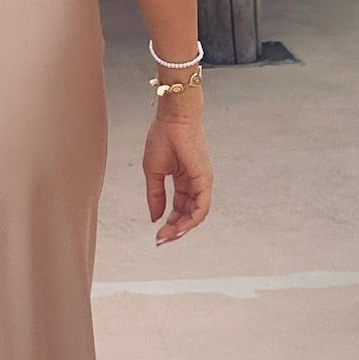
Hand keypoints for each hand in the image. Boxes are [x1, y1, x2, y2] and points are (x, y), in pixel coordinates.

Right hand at [144, 100, 211, 243]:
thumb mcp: (154, 172)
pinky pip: (202, 207)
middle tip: (161, 240)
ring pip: (196, 214)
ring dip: (182, 228)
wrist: (172, 119)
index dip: (169, 222)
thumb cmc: (163, 138)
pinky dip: (192, 220)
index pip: (178, 208)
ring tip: (167, 237)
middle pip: (188, 214)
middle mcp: (195, 183)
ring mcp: (202, 182)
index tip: (157, 234)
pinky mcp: (205, 180)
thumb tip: (155, 216)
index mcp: (183, 180)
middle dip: (175, 229)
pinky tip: (179, 228)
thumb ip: (155, 196)